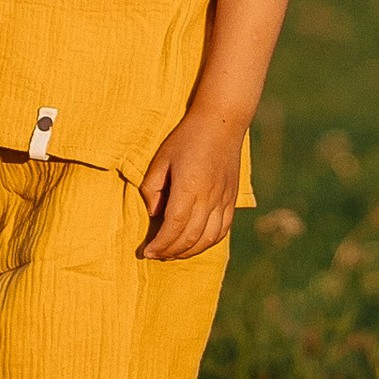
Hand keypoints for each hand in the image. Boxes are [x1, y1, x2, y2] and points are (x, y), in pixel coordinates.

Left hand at [138, 107, 244, 258]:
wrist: (222, 123)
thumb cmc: (187, 138)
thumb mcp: (161, 159)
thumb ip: (153, 189)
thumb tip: (155, 215)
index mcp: (189, 187)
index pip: (174, 227)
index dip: (160, 244)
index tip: (146, 252)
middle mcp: (209, 198)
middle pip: (190, 237)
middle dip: (171, 252)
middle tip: (156, 255)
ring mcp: (224, 200)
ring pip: (208, 238)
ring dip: (189, 251)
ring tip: (172, 253)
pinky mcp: (232, 199)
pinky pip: (223, 230)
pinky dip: (208, 242)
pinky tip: (195, 244)